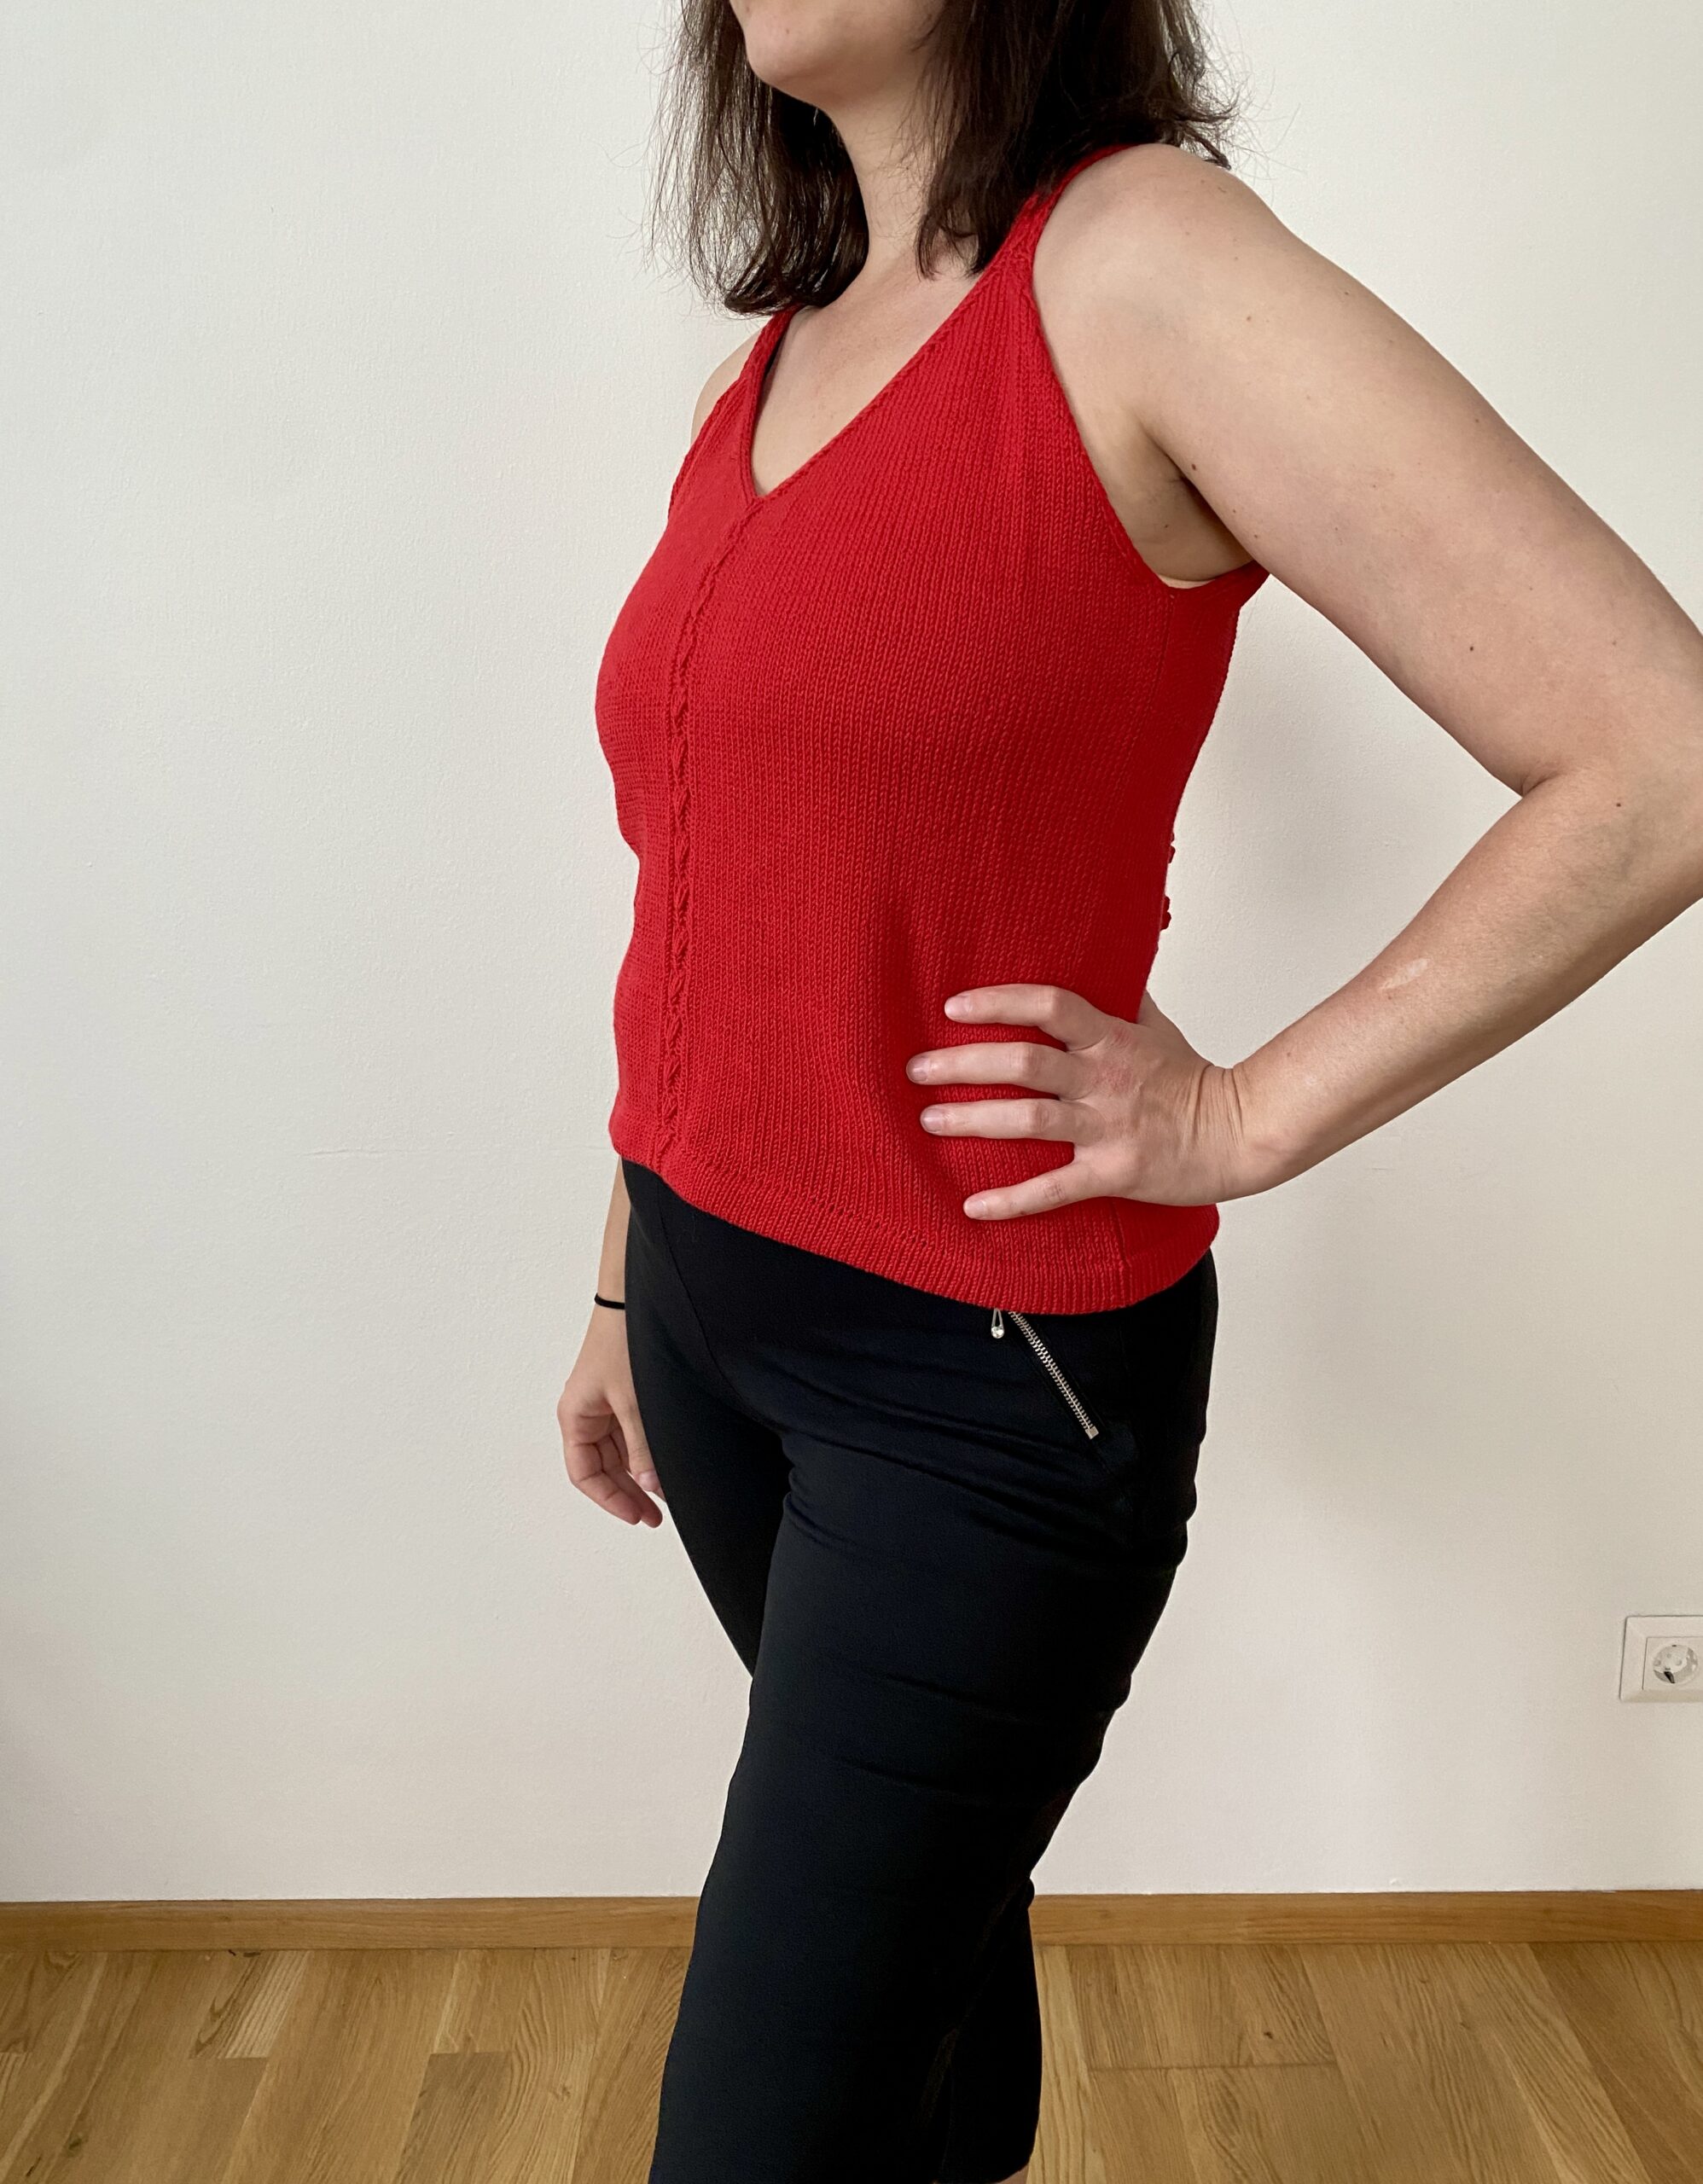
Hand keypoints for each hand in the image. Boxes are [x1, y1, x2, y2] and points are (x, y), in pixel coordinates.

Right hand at [557, 1305, 664, 1525]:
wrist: (637, 1294)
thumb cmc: (624, 1340)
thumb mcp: (634, 1402)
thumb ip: (643, 1449)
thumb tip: (653, 1488)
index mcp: (575, 1415)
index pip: (584, 1474)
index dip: (610, 1499)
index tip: (638, 1515)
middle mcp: (588, 1411)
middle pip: (604, 1467)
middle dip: (629, 1491)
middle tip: (658, 1515)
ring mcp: (607, 1401)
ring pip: (621, 1452)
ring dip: (641, 1473)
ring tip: (667, 1493)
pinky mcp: (626, 1390)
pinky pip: (634, 1432)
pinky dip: (648, 1450)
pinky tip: (667, 1462)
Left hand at [905, 982, 1265, 1218]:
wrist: (1240, 1133)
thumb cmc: (1192, 1079)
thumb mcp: (1155, 1026)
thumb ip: (1117, 996)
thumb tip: (1097, 956)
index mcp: (1111, 1039)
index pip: (1050, 1005)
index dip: (999, 1002)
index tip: (953, 1007)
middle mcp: (1103, 1080)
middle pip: (1023, 1063)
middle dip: (962, 1064)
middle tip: (918, 1068)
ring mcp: (1106, 1127)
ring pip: (1027, 1120)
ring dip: (972, 1119)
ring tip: (929, 1118)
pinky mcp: (1111, 1173)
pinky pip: (1052, 1188)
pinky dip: (1011, 1200)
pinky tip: (972, 1205)